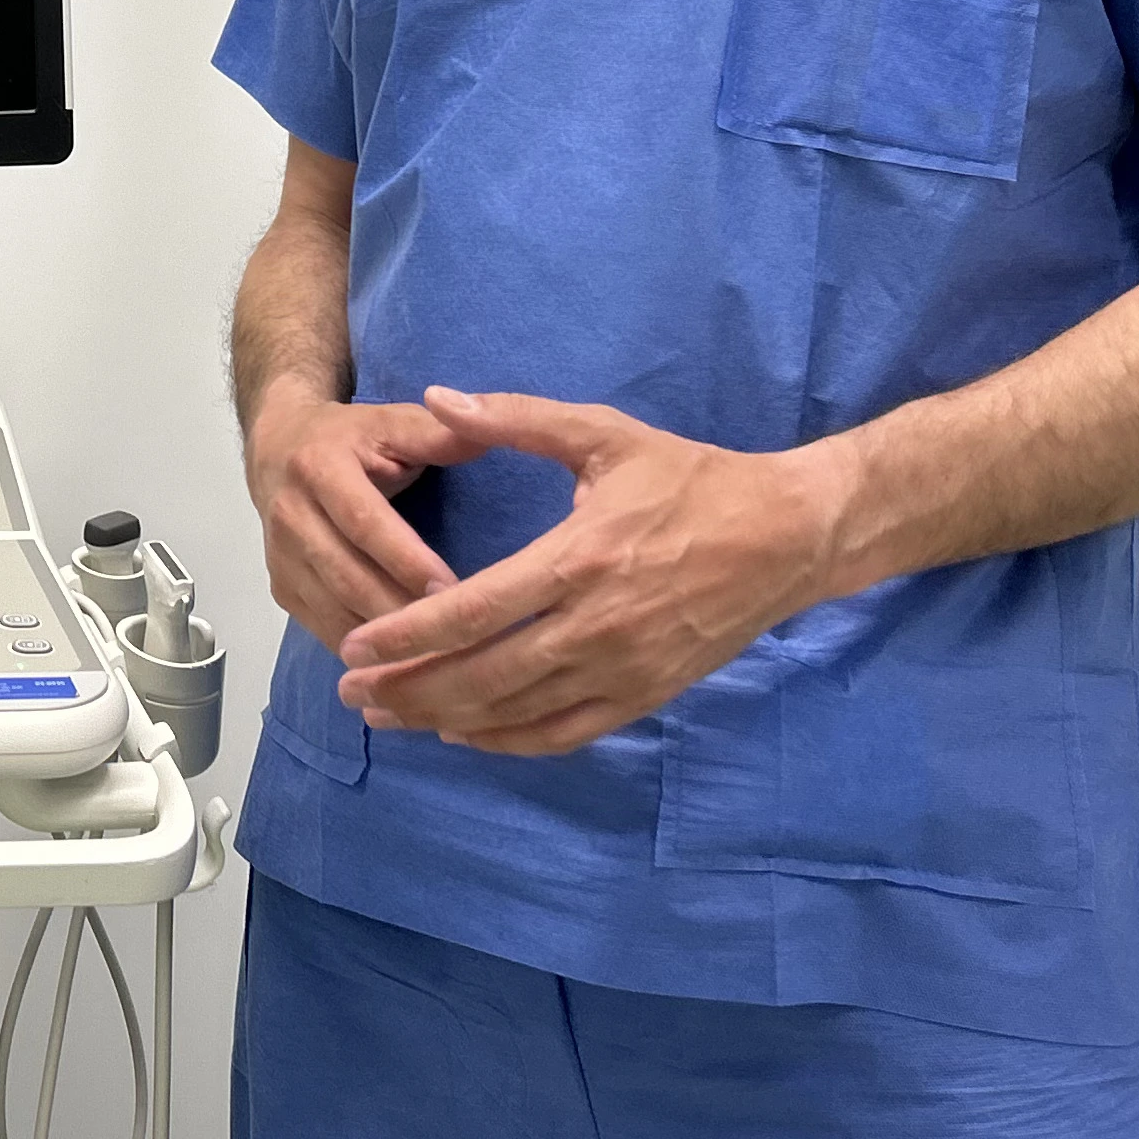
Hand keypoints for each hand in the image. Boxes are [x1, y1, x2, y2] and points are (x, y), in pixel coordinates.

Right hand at [243, 387, 464, 655]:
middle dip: (401, 614)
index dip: (406, 560)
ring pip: (334, 613)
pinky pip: (325, 631)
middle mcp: (289, 514)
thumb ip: (439, 434)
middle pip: (347, 577)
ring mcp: (280, 558)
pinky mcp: (281, 590)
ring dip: (386, 646)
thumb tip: (495, 433)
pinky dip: (367, 656)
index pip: (364, 522)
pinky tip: (408, 669)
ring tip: (439, 663)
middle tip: (458, 641)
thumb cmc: (351, 439)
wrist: (276, 448)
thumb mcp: (391, 423)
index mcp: (318, 467)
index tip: (455, 590)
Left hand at [333, 388, 846, 755]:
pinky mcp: (646, 695)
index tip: (357, 646)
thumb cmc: (689, 479)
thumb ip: (515, 418)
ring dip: (447, 720)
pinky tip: (465, 732)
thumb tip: (437, 398)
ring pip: (519, 712)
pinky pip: (565, 733)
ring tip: (390, 717)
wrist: (786, 535)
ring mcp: (624, 669)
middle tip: (352, 692)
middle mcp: (596, 626)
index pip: (474, 611)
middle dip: (410, 689)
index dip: (408, 635)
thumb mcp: (603, 434)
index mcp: (578, 559)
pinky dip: (509, 740)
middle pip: (485, 675)